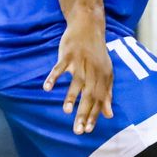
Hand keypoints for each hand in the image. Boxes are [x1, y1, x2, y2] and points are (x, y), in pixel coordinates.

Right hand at [43, 17, 113, 134]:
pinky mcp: (68, 54)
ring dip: (71, 96)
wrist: (89, 26)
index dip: (94, 114)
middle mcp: (94, 70)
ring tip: (66, 111)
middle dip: (84, 113)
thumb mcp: (106, 73)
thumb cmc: (96, 53)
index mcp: (104, 76)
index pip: (99, 99)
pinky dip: (53, 77)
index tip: (89, 130)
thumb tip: (108, 114)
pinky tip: (47, 88)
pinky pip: (60, 67)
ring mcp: (81, 62)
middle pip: (89, 94)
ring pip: (76, 82)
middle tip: (78, 130)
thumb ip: (107, 94)